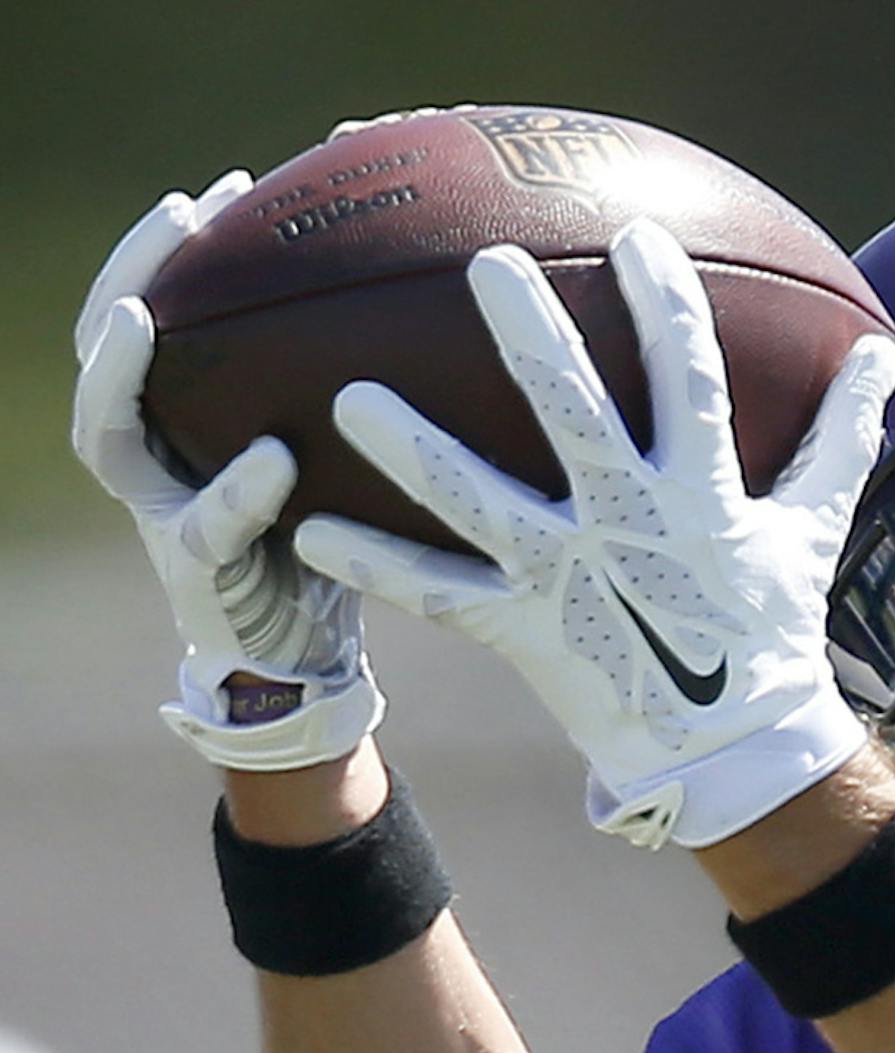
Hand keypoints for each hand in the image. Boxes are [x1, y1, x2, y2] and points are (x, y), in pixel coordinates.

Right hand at [70, 179, 384, 772]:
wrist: (309, 657)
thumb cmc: (327, 540)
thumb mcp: (333, 455)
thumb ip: (347, 391)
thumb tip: (429, 298)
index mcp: (182, 421)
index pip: (153, 312)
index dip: (174, 249)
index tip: (229, 189)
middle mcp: (155, 459)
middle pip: (102, 346)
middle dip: (132, 272)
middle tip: (178, 213)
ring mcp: (162, 516)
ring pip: (107, 430)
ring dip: (120, 367)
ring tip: (145, 318)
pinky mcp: (198, 578)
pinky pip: (206, 527)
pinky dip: (235, 490)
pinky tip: (273, 456)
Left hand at [294, 220, 894, 848]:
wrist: (735, 753)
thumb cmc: (770, 636)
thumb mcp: (812, 532)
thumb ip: (840, 440)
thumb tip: (884, 361)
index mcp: (699, 493)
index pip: (690, 380)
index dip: (665, 309)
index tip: (636, 241)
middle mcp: (626, 524)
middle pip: (570, 414)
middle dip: (529, 336)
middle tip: (484, 265)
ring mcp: (569, 577)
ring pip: (480, 503)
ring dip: (412, 452)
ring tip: (351, 399)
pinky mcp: (527, 631)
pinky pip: (440, 596)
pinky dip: (377, 569)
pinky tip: (311, 535)